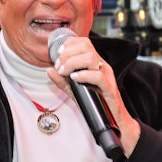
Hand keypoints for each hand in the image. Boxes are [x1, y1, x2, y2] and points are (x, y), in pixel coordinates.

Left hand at [48, 35, 140, 156]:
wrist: (112, 118)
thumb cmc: (94, 102)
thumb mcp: (74, 89)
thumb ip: (61, 80)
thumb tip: (49, 70)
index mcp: (94, 63)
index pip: (83, 42)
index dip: (69, 45)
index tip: (58, 56)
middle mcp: (101, 65)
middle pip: (86, 47)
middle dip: (67, 54)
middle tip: (59, 67)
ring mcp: (106, 75)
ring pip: (91, 58)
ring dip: (73, 63)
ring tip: (65, 73)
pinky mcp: (109, 87)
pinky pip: (98, 76)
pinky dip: (84, 75)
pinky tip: (74, 78)